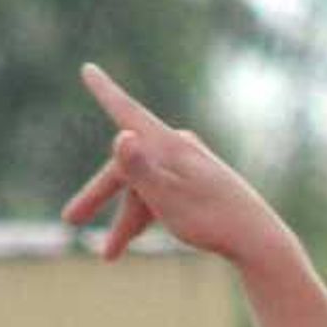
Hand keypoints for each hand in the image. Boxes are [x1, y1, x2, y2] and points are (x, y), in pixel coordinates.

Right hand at [62, 62, 293, 268]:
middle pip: (127, 167)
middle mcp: (178, 148)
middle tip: (70, 219)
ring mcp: (189, 165)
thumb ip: (141, 169)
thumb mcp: (167, 198)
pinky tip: (137, 238)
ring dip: (124, 221)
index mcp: (167, 146)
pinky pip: (160, 195)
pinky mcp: (198, 184)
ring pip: (143, 188)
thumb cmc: (210, 220)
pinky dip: (144, 217)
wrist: (257, 238)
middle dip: (98, 196)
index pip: (128, 114)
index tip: (88, 69)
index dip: (105, 93)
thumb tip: (121, 137)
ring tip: (108, 257)